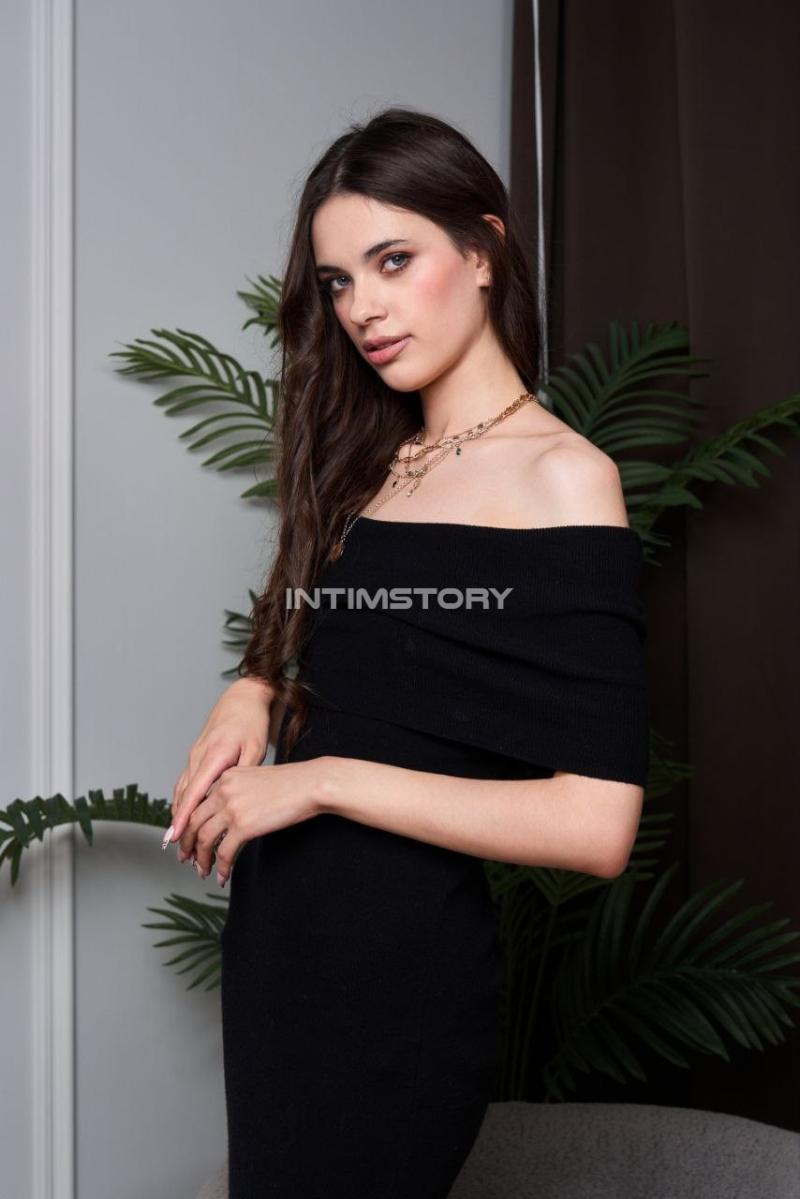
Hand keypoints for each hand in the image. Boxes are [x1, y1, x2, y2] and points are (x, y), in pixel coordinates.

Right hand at [164, 677, 272, 859]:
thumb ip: (244, 774)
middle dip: (179, 827)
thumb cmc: (251, 722)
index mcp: (214, 756)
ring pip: (181, 792)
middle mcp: (198, 757)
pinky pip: (184, 783)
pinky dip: (181, 803)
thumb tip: (237, 799)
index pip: (194, 792)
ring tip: (179, 843)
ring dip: (178, 818)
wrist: (242, 698)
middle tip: (180, 853)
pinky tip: (181, 818)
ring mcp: (194, 756)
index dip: (183, 817)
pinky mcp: (195, 756)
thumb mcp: (255, 748)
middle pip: (183, 798)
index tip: (175, 837)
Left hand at [177, 759, 327, 883]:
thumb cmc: (291, 783)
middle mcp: (223, 791)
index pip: (197, 805)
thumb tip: (227, 818)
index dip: (189, 826)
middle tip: (188, 859)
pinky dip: (221, 867)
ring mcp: (232, 808)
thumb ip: (237, 793)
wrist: (310, 784)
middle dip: (188, 845)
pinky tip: (223, 875)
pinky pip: (224, 852)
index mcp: (225, 778)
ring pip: (205, 840)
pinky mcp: (244, 826)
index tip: (187, 840)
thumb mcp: (255, 780)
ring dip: (202, 859)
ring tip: (203, 871)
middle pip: (194, 823)